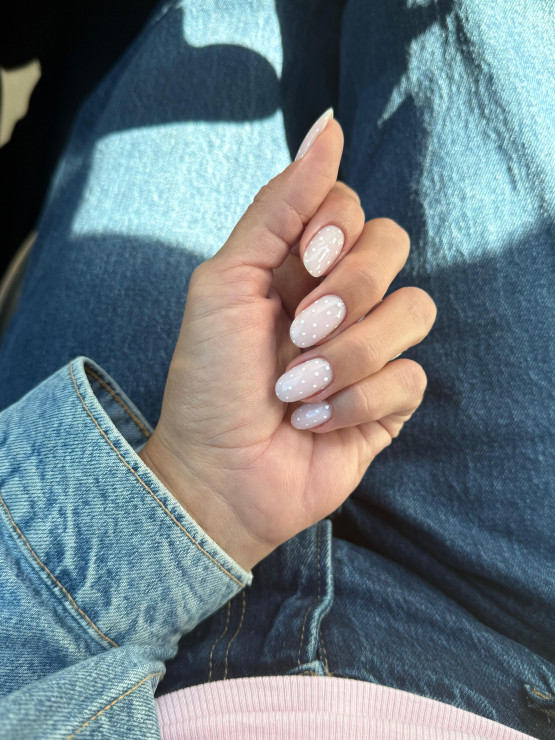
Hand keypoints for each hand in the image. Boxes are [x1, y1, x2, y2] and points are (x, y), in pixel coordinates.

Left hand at [139, 112, 436, 570]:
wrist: (216, 473)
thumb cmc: (210, 379)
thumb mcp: (226, 281)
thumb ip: (278, 206)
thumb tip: (328, 126)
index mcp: (299, 265)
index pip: (351, 208)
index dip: (338, 226)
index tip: (305, 261)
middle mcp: (340, 299)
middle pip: (392, 248)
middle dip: (349, 290)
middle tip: (299, 333)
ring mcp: (369, 349)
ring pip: (414, 311)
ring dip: (350, 355)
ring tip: (298, 390)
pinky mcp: (389, 400)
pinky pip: (411, 378)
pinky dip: (358, 401)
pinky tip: (316, 422)